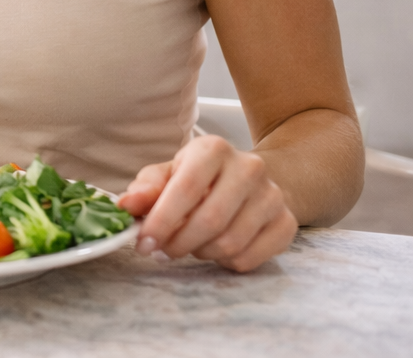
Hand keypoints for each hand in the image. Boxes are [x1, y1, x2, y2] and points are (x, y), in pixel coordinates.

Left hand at [119, 135, 296, 271]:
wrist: (250, 180)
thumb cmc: (200, 178)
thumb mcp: (168, 173)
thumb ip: (146, 189)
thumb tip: (125, 205)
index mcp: (213, 149)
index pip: (186, 189)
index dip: (161, 221)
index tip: (144, 243)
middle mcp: (249, 167)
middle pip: (210, 220)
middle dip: (178, 243)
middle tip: (162, 251)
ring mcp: (272, 196)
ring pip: (230, 243)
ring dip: (201, 253)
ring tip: (190, 244)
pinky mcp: (286, 223)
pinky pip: (249, 258)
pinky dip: (225, 262)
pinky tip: (216, 250)